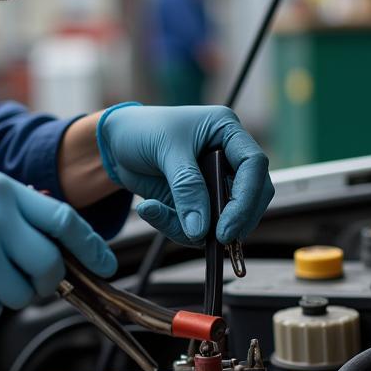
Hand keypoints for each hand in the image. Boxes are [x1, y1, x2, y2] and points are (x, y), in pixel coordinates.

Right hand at [0, 170, 116, 320]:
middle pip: (50, 267)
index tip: (106, 266)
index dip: (91, 248)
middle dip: (48, 281)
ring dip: (10, 293)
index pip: (64, 222)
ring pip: (21, 294)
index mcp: (3, 192)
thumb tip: (59, 233)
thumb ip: (18, 207)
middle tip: (33, 279)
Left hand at [96, 103, 273, 245]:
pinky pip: (198, 225)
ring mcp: (214, 182)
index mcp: (227, 131)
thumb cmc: (142, 130)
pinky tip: (149, 208)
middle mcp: (227, 157)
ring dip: (196, 228)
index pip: (254, 164)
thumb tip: (201, 229)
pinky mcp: (197, 202)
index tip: (227, 227)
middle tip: (215, 240)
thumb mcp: (166, 151)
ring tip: (155, 212)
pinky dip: (174, 225)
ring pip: (224, 217)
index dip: (247, 198)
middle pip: (251, 196)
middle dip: (234, 221)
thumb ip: (186, 188)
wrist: (116, 142)